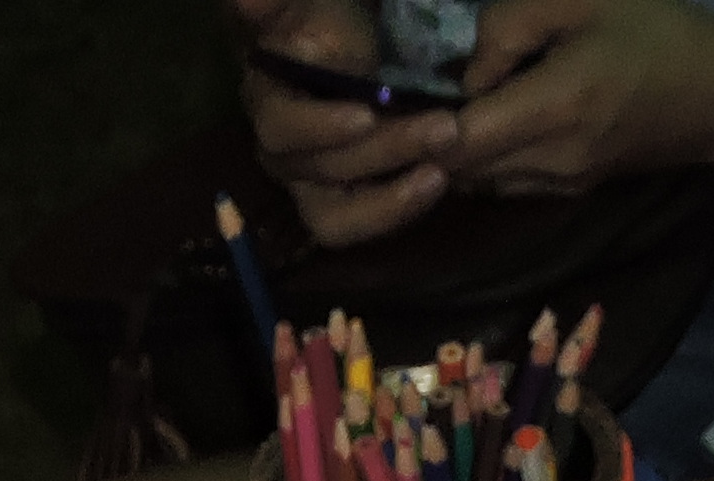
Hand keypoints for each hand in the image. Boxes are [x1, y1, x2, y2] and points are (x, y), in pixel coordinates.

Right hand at [237, 0, 455, 246]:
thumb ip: (276, 5)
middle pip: (321, 170)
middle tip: (444, 128)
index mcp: (268, 99)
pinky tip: (439, 181)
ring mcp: (312, 186)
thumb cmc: (335, 24)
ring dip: (389, 200)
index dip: (319, 128)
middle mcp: (283, 152)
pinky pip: (364, 224)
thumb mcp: (310, 7)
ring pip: (336, 217)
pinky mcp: (347, 206)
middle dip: (384, 151)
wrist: (370, 48)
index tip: (366, 116)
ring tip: (439, 174)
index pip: (279, 127)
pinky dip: (400, 208)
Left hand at [437, 0, 713, 197]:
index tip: (409, 93)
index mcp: (555, 106)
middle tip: (417, 100)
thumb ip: (508, 25)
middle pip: (457, 168)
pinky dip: (486, 157)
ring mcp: (560, 185)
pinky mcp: (568, 193)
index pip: (457, 138)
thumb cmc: (656, 31)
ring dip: (458, 150)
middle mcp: (551, 160)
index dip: (420, 124)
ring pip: (476, 180)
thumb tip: (466, 74)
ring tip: (459, 108)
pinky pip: (504, 181)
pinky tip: (495, 121)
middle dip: (431, 139)